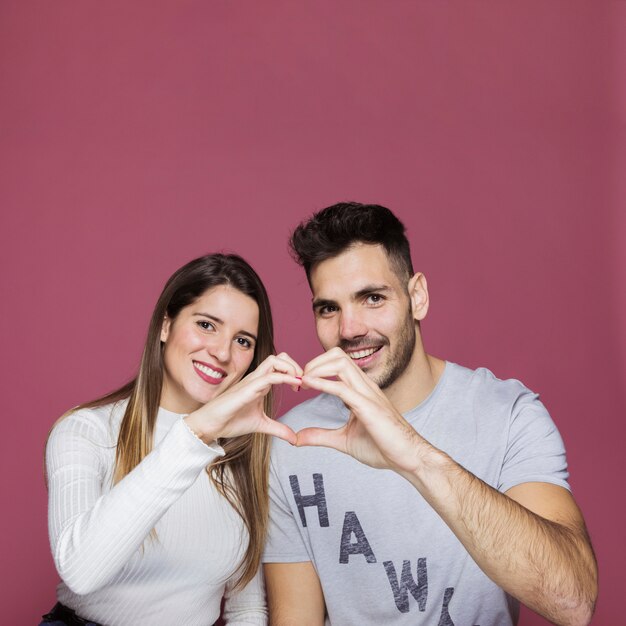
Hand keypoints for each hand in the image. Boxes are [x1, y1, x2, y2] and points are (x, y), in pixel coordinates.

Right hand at [185, 352, 301, 444]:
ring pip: (274, 361)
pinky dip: (285, 378)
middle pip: (279, 357)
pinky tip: (294, 386)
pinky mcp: (247, 389)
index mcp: (260, 383)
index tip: (303, 387)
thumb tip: (294, 439)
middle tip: (303, 381)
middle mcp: (257, 378)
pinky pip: (268, 377)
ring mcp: (251, 382)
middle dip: (295, 365)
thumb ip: (278, 429)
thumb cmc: (231, 421)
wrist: (210, 425)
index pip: (280, 365)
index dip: (295, 371)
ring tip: (299, 382)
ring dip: (291, 368)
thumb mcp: (261, 425)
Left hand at [296, 348, 428, 472]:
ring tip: (303, 380)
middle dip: (314, 361)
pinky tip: (309, 384)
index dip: (316, 366)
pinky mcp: (368, 406)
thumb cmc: (383, 447)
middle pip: (337, 355)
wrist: (408, 458)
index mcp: (361, 389)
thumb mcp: (343, 440)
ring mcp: (368, 393)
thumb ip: (320, 436)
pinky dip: (322, 382)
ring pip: (340, 362)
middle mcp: (365, 386)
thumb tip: (296, 438)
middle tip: (299, 379)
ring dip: (317, 367)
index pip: (337, 362)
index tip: (301, 382)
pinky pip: (342, 387)